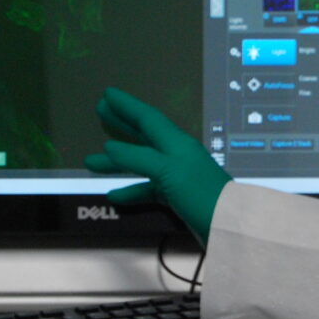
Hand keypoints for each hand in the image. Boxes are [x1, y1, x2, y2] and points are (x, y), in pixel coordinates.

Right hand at [84, 87, 229, 242]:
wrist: (227, 224)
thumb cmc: (199, 192)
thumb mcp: (168, 170)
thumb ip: (139, 157)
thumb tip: (109, 147)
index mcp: (176, 143)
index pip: (148, 118)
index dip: (127, 106)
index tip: (107, 94)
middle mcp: (176, 155)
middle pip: (144, 135)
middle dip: (122, 124)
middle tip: (100, 112)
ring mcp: (176, 176)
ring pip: (142, 164)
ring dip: (118, 162)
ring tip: (90, 162)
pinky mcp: (177, 197)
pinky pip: (149, 189)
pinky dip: (131, 191)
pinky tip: (114, 195)